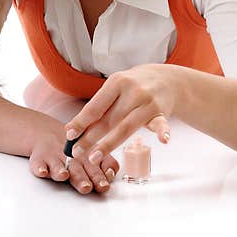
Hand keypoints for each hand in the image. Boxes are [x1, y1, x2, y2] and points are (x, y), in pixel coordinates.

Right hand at [29, 130, 118, 194]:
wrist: (46, 133)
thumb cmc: (75, 149)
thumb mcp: (92, 153)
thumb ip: (106, 164)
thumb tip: (112, 174)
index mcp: (89, 156)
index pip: (98, 165)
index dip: (102, 175)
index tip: (104, 183)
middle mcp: (73, 157)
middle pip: (79, 168)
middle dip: (82, 178)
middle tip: (86, 187)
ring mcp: (56, 157)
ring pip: (59, 166)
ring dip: (60, 171)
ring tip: (63, 175)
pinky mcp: (40, 159)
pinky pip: (38, 164)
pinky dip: (40, 168)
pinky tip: (42, 172)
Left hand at [64, 63, 190, 165]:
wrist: (166, 79)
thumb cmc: (134, 86)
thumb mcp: (115, 88)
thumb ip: (98, 107)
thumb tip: (73, 129)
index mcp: (117, 82)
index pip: (96, 106)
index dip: (81, 122)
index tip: (69, 135)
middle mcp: (133, 91)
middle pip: (109, 119)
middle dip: (90, 138)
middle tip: (76, 152)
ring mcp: (148, 102)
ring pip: (127, 127)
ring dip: (109, 143)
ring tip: (94, 157)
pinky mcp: (162, 112)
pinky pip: (161, 124)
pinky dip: (162, 131)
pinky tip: (163, 140)